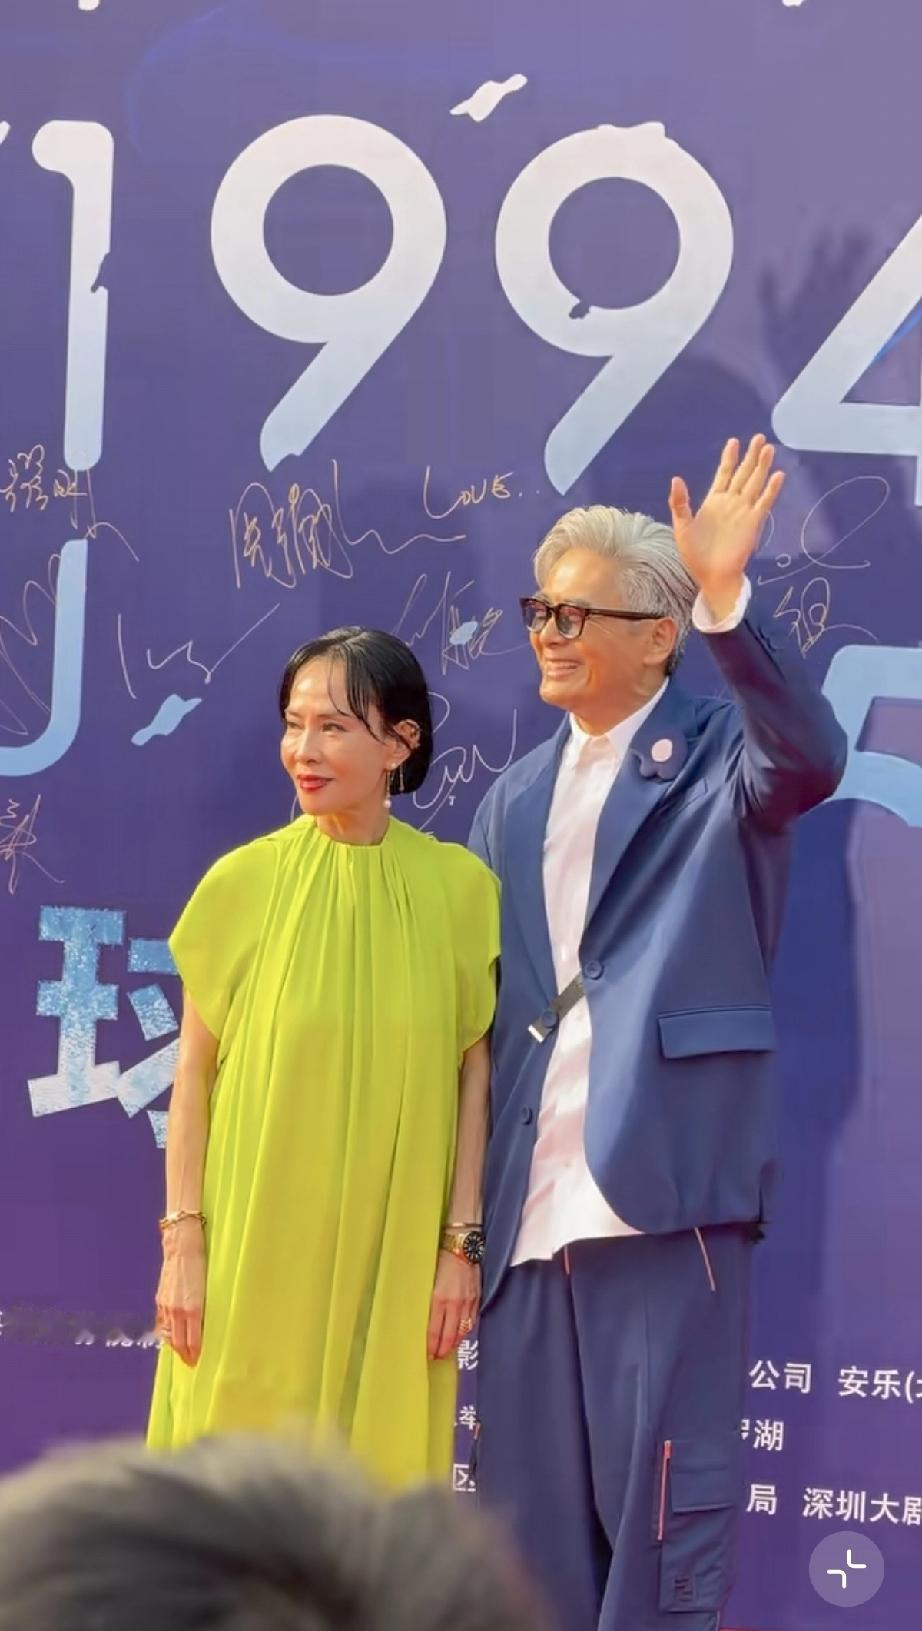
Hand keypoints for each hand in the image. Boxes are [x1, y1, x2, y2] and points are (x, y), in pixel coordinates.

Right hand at [155, 1220, 204, 1366]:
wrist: (182, 1245)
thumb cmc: (201, 1262)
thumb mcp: (208, 1287)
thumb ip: (204, 1308)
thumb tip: (205, 1324)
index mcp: (192, 1309)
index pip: (192, 1340)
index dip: (195, 1354)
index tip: (198, 1362)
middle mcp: (177, 1311)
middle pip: (178, 1342)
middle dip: (184, 1354)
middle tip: (191, 1362)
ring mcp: (166, 1306)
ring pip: (168, 1334)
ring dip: (175, 1346)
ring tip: (182, 1352)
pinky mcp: (160, 1299)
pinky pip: (162, 1323)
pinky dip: (167, 1332)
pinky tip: (171, 1334)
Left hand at [427, 1249, 479, 1360]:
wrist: (461, 1246)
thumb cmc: (439, 1260)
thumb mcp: (427, 1280)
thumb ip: (427, 1300)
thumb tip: (422, 1318)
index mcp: (439, 1299)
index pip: (434, 1331)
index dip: (431, 1346)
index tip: (427, 1355)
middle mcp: (454, 1304)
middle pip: (449, 1335)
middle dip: (442, 1350)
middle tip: (436, 1357)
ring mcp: (468, 1302)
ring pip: (462, 1331)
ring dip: (454, 1343)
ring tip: (447, 1349)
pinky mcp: (476, 1298)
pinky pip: (471, 1321)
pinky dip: (465, 1331)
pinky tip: (460, 1335)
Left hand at [668, 434, 784, 619]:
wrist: (710, 575)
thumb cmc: (695, 554)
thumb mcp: (682, 526)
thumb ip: (680, 503)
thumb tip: (676, 479)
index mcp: (713, 501)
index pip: (723, 474)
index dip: (729, 458)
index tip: (734, 441)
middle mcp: (731, 503)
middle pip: (743, 474)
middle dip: (751, 456)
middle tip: (760, 438)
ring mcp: (743, 511)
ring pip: (755, 483)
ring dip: (762, 467)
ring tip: (769, 449)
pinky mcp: (753, 523)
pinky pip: (764, 503)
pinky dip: (771, 489)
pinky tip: (778, 475)